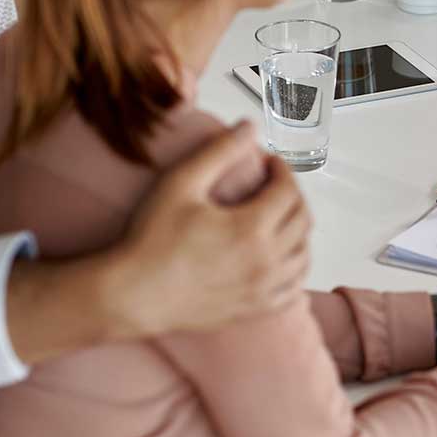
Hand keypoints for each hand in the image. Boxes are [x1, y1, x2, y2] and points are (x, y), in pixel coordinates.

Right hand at [110, 123, 313, 334]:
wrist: (133, 295)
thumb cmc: (152, 239)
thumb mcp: (181, 184)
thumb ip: (219, 151)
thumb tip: (250, 126)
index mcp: (251, 229)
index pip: (288, 190)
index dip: (282, 169)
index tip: (268, 162)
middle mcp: (265, 262)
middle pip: (302, 220)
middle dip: (293, 194)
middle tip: (273, 184)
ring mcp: (261, 290)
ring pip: (303, 255)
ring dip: (299, 229)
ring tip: (279, 215)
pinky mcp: (253, 309)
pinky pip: (293, 288)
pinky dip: (295, 267)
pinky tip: (282, 256)